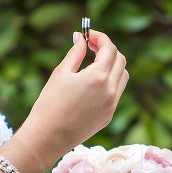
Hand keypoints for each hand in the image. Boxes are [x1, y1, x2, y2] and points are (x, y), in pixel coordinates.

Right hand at [18, 29, 128, 160]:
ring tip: (94, 64)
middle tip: (91, 46)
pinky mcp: (109, 116)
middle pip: (120, 60)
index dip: (100, 37)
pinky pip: (116, 92)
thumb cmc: (50, 103)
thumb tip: (80, 38)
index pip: (109, 48)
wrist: (49, 136)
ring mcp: (112, 104)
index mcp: (98, 77)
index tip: (88, 35)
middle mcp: (110, 90)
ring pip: (122, 76)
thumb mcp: (61, 73)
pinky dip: (110, 82)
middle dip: (108, 49)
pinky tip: (92, 83)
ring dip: (112, 65)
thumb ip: (75, 53)